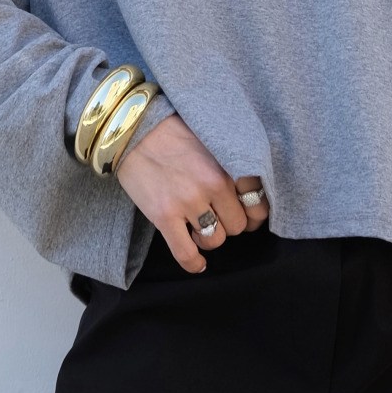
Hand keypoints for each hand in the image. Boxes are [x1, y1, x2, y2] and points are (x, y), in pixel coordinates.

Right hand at [115, 112, 268, 272]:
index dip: (253, 214)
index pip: (258, 204)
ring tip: (199, 228)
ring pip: (215, 240)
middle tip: (217, 218)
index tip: (245, 214)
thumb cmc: (173, 131)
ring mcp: (189, 202)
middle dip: (228, 225)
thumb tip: (247, 189)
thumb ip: (230, 163)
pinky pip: (185, 252)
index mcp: (228, 165)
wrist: (133, 129)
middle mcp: (213, 185)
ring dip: (209, 238)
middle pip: (237, 226)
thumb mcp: (212, 139)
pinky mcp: (164, 216)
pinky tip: (197, 263)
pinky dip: (193, 263)